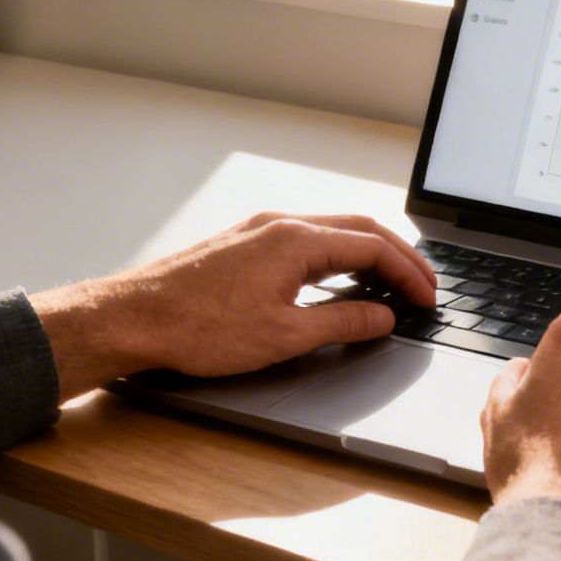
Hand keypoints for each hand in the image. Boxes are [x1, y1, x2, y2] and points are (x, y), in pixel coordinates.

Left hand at [30, 212, 436, 399]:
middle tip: (423, 286)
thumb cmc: (197, 327)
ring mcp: (259, 231)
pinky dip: (338, 255)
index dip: (409, 274)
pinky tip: (338, 279)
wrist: (133, 317)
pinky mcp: (243, 244)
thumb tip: (382, 317)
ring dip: (368, 254)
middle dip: (398, 257)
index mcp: (297, 240)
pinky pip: (306, 240)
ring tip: (390, 282)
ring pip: (332, 231)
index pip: (373, 247)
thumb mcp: (283, 335)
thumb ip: (342, 323)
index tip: (427, 297)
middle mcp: (280, 225)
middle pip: (359, 229)